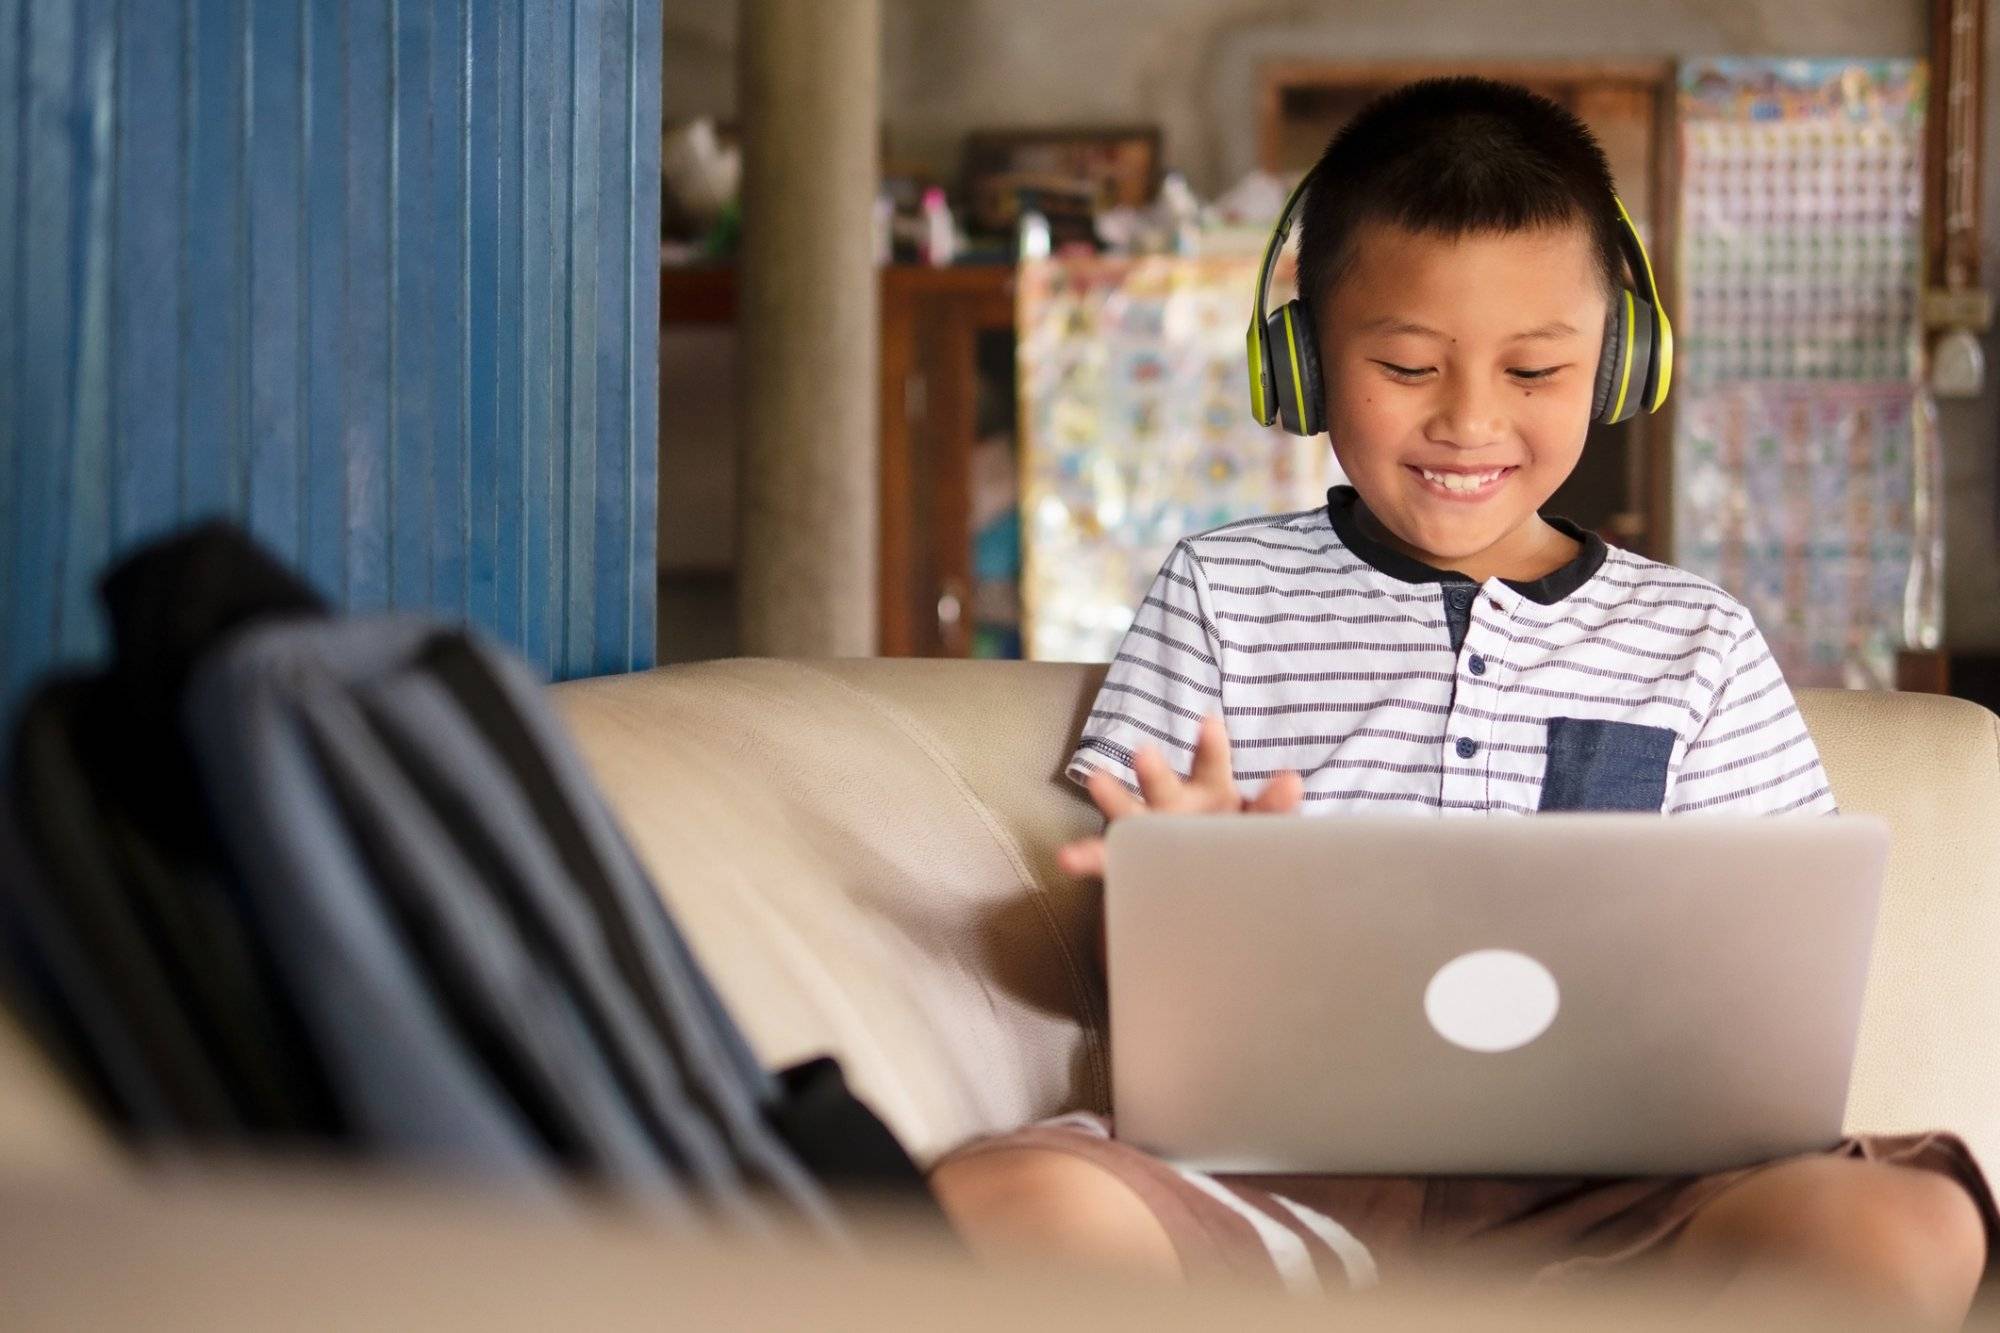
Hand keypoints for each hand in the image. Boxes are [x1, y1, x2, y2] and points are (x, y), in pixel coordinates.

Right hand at [1058, 714, 1303, 879]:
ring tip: (1096, 783)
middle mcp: (1174, 803)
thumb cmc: (1237, 842)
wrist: (1211, 884)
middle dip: (1154, 771)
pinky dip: (1087, 857)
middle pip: (1162, 784)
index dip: (1211, 745)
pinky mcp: (1131, 861)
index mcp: (1210, 790)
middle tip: (1143, 754)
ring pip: (1128, 813)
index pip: (1212, 763)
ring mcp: (1149, 830)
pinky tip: (1067, 857)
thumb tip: (1293, 781)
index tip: (1208, 722)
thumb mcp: (1261, 825)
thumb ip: (1274, 807)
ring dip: (1112, 799)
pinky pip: (1107, 860)